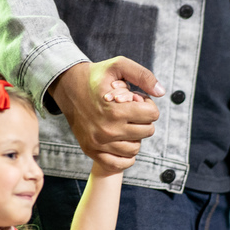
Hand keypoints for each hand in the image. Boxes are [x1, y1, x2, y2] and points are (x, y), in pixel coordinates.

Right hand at [48, 57, 161, 171]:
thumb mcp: (118, 66)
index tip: (137, 100)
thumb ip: (142, 76)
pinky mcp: (91, 151)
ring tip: (124, 124)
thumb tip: (161, 92)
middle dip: (143, 119)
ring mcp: (99, 143)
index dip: (148, 105)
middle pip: (147, 132)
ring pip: (135, 149)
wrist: (68, 87)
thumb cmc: (96, 76)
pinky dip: (126, 156)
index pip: (152, 115)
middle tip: (131, 111)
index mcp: (115, 110)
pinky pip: (120, 164)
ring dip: (135, 136)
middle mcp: (107, 130)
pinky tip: (122, 141)